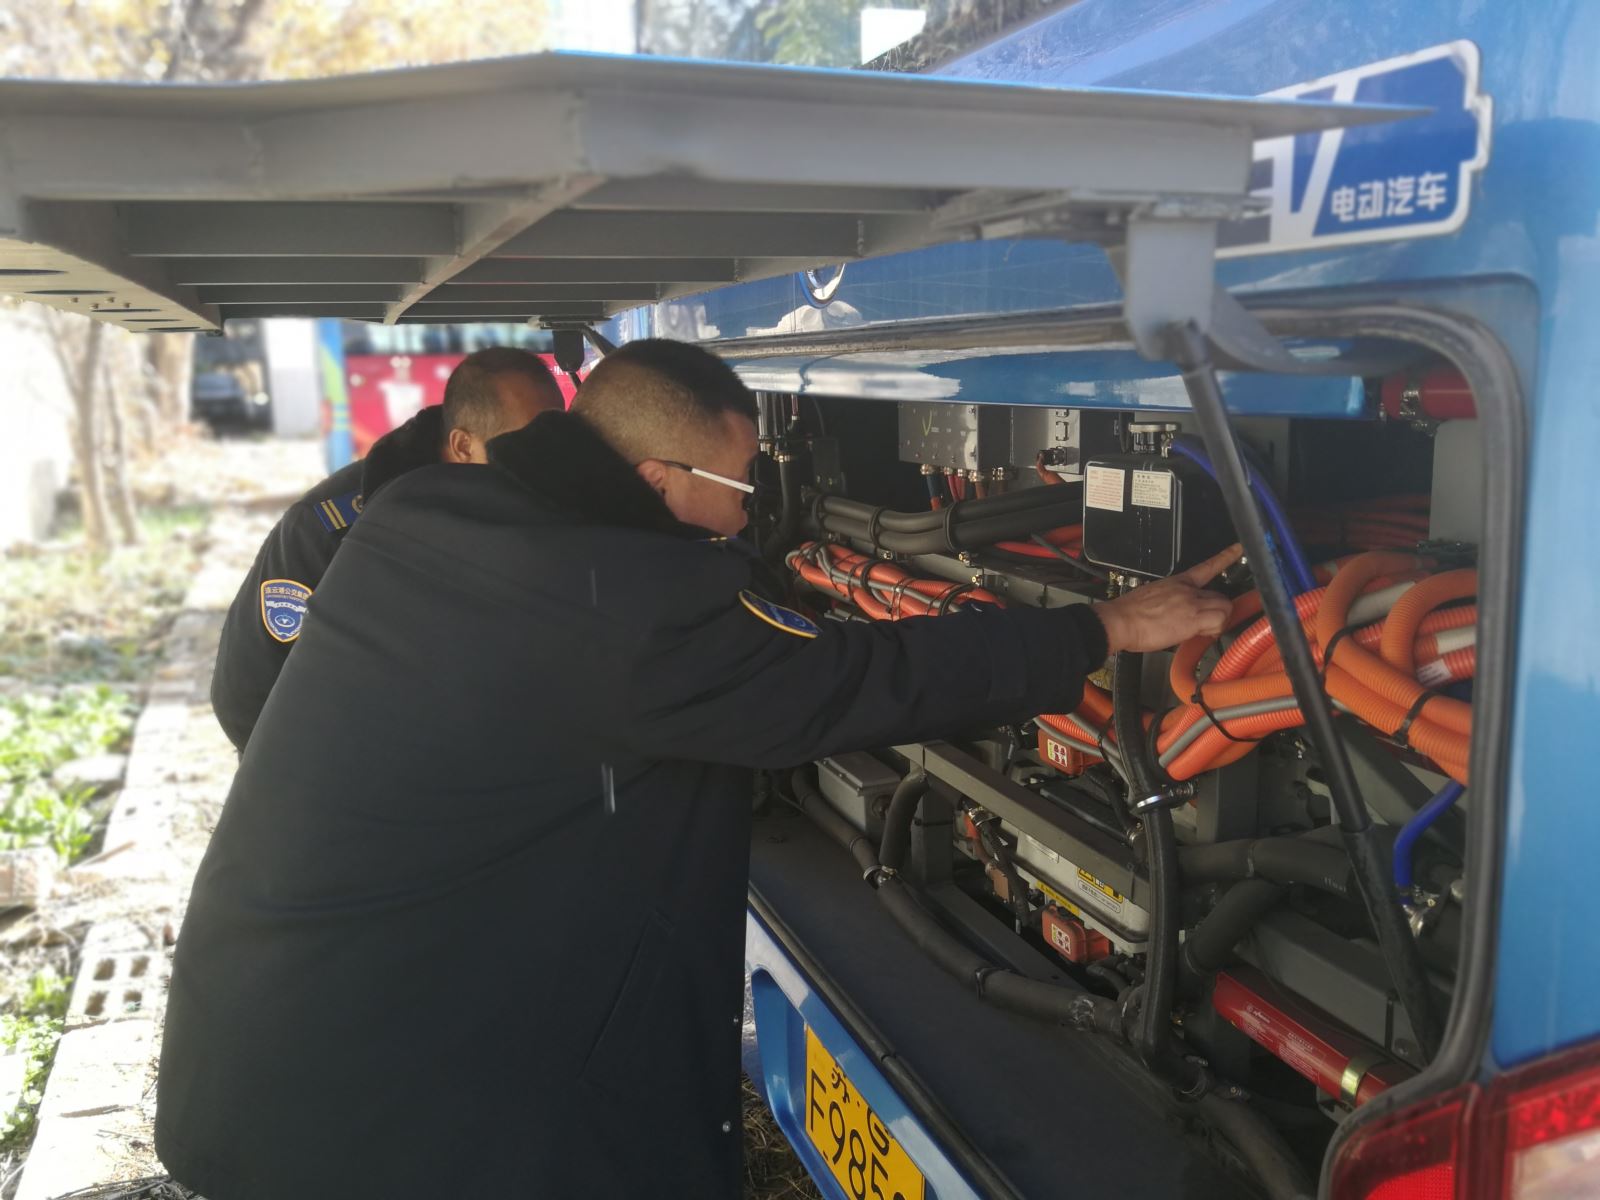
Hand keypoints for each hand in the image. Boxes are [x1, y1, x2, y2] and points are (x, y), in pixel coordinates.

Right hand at [1094, 544, 1241, 653]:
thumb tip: (1178, 613)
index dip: (1226, 557)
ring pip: (1224, 608)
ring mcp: (1191, 603)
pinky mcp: (1192, 619)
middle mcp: (1188, 590)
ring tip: (1203, 631)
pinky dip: (1215, 630)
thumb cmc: (1130, 614)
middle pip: (1220, 596)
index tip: (1238, 548)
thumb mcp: (1152, 598)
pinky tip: (1202, 634)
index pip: (1207, 566)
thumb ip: (1172, 601)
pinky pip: (1219, 621)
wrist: (1120, 621)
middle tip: (1205, 624)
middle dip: (1217, 611)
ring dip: (1219, 621)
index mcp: (1178, 581)